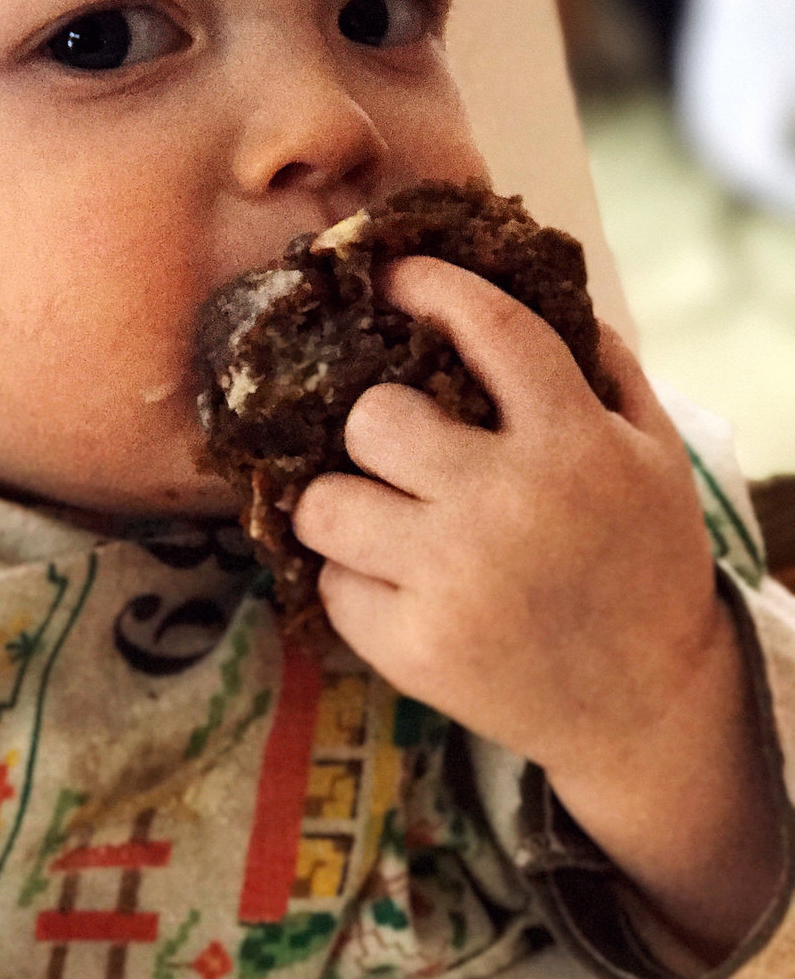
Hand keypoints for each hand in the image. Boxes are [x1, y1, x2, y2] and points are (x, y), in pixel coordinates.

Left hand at [293, 256, 781, 958]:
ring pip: (324, 503)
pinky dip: (356, 580)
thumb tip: (543, 292)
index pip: (489, 328)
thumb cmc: (644, 563)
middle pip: (373, 417)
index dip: (430, 285)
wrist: (648, 705)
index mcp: (573, 443)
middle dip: (376, 424)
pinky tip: (401, 585)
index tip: (393, 273)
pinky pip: (332, 584)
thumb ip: (605, 368)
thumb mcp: (654, 455)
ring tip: (381, 513)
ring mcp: (453, 582)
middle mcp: (505, 505)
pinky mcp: (414, 651)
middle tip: (398, 447)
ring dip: (345, 501)